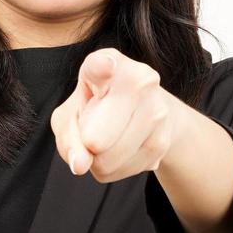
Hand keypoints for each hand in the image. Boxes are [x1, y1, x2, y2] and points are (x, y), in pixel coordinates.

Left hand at [51, 47, 184, 181]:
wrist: (144, 111)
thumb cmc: (96, 107)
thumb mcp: (69, 115)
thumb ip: (67, 137)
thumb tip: (80, 165)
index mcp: (109, 62)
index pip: (102, 65)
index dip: (102, 68)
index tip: (105, 67)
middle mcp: (140, 80)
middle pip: (96, 138)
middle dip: (85, 145)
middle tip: (91, 129)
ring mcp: (157, 110)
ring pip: (109, 160)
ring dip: (100, 160)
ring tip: (108, 137)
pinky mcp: (164, 139)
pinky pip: (125, 170)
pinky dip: (116, 168)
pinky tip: (122, 147)